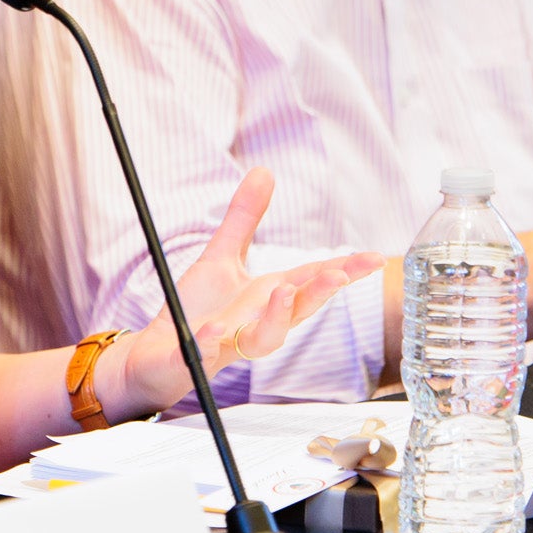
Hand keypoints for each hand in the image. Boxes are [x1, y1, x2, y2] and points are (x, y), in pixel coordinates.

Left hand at [98, 169, 384, 419]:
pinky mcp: (194, 360)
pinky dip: (209, 345)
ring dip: (276, 318)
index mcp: (266, 298)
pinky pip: (205, 355)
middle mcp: (257, 324)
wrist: (158, 354)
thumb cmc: (198, 309)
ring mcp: (229, 345)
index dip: (343, 269)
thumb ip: (244, 219)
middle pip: (297, 311)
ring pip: (263, 339)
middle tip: (337, 276)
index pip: (310, 280)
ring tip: (282, 292)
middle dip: (319, 293)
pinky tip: (211, 333)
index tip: (374, 257)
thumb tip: (264, 171)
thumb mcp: (221, 256)